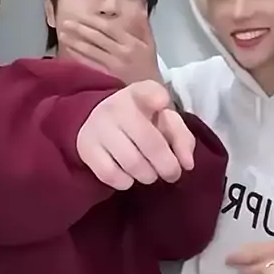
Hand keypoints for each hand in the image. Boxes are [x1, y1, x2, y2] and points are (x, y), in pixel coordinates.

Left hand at [60, 12, 162, 85]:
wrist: (151, 90)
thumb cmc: (149, 66)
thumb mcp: (150, 44)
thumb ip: (143, 26)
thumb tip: (139, 7)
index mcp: (131, 42)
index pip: (109, 28)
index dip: (94, 21)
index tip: (81, 16)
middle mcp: (121, 53)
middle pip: (97, 38)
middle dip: (80, 29)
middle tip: (65, 22)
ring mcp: (113, 66)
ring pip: (91, 51)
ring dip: (75, 42)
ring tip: (62, 35)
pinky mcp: (107, 77)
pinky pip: (90, 65)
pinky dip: (79, 58)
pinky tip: (69, 52)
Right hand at [76, 80, 194, 189]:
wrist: (97, 124)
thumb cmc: (140, 123)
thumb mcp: (163, 122)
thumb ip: (182, 139)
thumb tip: (187, 164)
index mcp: (139, 94)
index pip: (149, 91)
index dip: (157, 97)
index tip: (162, 104)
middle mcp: (116, 107)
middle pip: (152, 144)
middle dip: (168, 166)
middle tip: (172, 174)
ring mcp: (98, 127)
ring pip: (133, 164)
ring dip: (149, 176)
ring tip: (150, 173)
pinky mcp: (86, 148)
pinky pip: (112, 176)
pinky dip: (126, 182)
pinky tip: (128, 176)